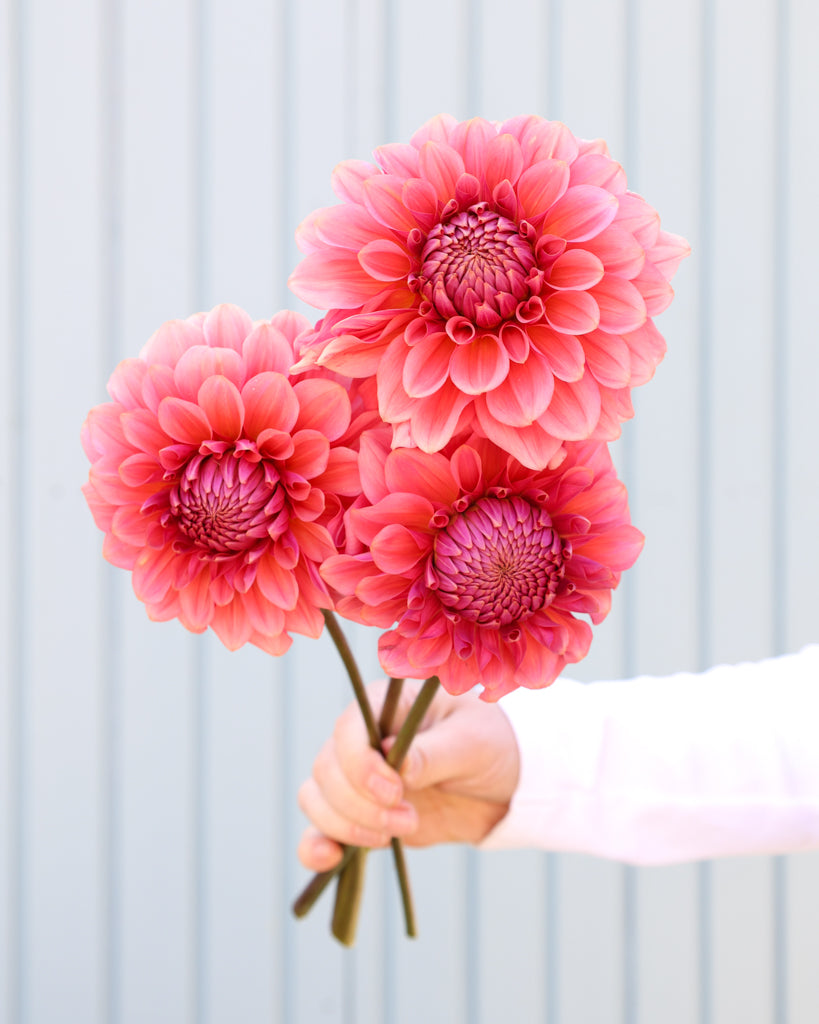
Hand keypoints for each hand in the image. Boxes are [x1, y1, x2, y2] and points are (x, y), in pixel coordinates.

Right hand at [297, 678, 519, 871]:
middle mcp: (362, 740)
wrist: (505, 783)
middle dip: (360, 803)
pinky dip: (316, 846)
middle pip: (327, 769)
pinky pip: (321, 830)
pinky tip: (329, 859)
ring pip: (317, 799)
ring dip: (346, 824)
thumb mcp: (472, 742)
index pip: (347, 730)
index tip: (395, 791)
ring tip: (395, 833)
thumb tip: (397, 763)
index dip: (361, 765)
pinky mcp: (362, 816)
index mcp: (386, 706)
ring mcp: (358, 780)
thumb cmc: (490, 743)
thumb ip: (434, 753)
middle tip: (407, 818)